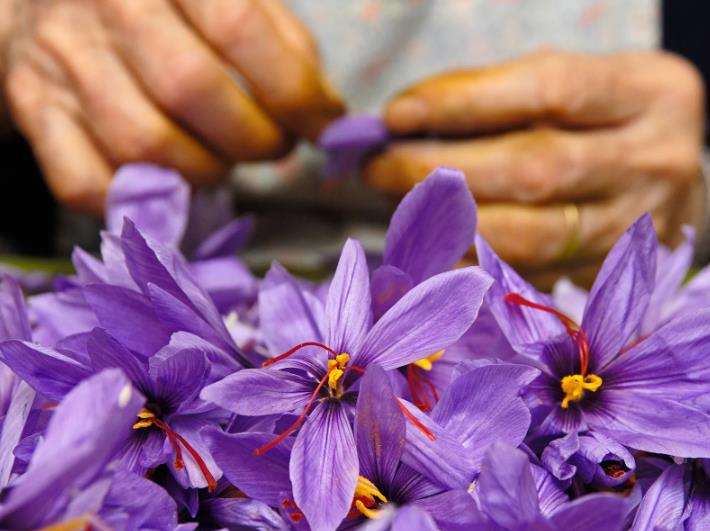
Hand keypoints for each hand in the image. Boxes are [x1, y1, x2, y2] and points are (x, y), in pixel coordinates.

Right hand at [1, 0, 343, 212]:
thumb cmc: (164, 5)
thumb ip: (282, 43)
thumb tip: (323, 112)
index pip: (239, 29)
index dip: (296, 93)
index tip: (324, 126)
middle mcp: (109, 6)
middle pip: (191, 91)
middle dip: (253, 139)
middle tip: (274, 145)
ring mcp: (63, 60)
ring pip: (144, 146)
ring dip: (205, 172)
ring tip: (223, 158)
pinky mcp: (34, 109)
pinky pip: (85, 183)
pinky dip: (138, 199)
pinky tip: (166, 181)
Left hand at [365, 50, 704, 277]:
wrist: (664, 177)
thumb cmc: (600, 121)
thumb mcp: (568, 86)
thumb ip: (495, 97)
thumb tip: (404, 122)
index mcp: (648, 93)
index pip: (545, 92)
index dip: (461, 104)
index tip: (396, 115)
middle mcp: (653, 162)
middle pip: (533, 168)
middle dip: (441, 170)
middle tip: (381, 167)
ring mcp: (634, 228)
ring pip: (530, 235)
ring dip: (448, 225)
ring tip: (400, 207)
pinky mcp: (609, 274)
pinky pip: (527, 275)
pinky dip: (470, 262)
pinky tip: (434, 247)